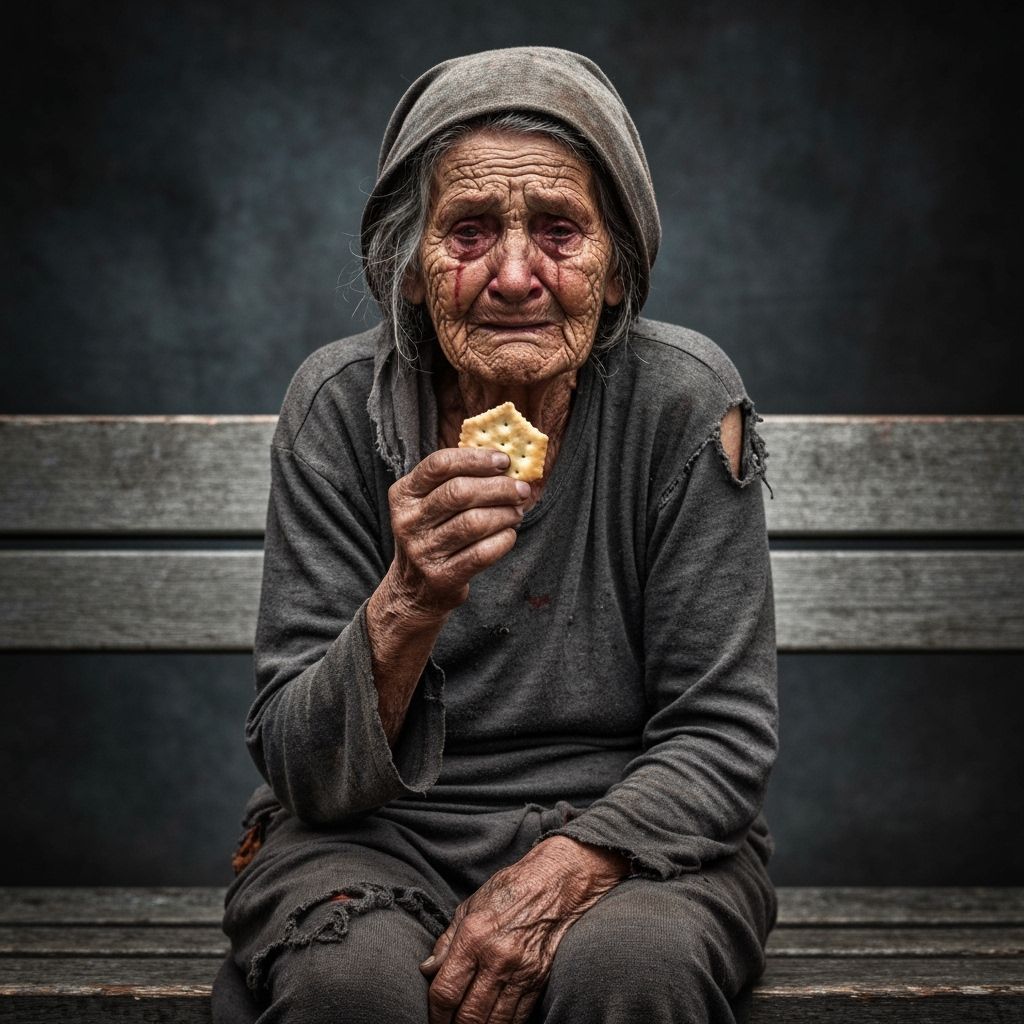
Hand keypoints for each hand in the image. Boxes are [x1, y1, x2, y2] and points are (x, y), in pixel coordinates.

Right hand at [385, 447, 529, 616]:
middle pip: (459, 492)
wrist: (415, 590)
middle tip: (520, 490)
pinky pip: (482, 553)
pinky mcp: (441, 577)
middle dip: (498, 487)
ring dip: (505, 514)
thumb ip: (457, 480)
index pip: (439, 465)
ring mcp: (422, 552)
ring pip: (474, 522)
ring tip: (516, 513)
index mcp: (403, 495)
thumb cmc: (433, 535)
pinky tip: (508, 535)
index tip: (503, 460)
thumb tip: (505, 462)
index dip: (475, 459)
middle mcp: (408, 522)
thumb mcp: (429, 504)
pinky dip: (503, 540)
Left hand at [420, 837, 627, 1023]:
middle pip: (469, 1016)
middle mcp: (497, 957)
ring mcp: (521, 971)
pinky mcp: (540, 979)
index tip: (434, 1019)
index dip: (435, 1014)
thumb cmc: (509, 890)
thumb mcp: (469, 907)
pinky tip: (494, 1023)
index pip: (446, 991)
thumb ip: (446, 941)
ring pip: (495, 1023)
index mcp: (473, 936)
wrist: (555, 883)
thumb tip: (427, 970)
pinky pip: (519, 1017)